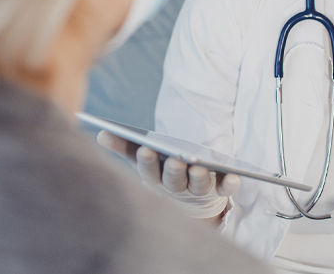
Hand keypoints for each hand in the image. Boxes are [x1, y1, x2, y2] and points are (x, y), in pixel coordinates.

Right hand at [96, 131, 239, 218]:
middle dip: (174, 171)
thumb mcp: (144, 158)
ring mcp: (199, 190)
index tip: (146, 150)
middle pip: (174, 181)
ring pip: (198, 186)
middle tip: (175, 160)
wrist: (191, 200)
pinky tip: (233, 176)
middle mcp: (177, 187)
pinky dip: (230, 184)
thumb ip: (124, 145)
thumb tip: (100, 132)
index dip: (147, 162)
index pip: (149, 172)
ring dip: (199, 178)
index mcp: (156, 179)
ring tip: (199, 166)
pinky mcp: (220, 191)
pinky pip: (226, 189)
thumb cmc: (163, 171)